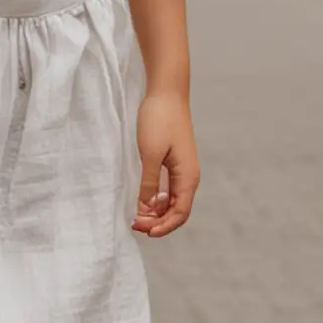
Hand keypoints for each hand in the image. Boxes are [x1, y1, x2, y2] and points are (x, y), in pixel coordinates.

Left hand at [134, 90, 199, 238]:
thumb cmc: (160, 120)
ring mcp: (181, 170)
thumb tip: (146, 208)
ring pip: (171, 202)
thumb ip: (149, 182)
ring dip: (156, 212)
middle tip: (134, 223)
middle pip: (177, 211)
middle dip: (157, 222)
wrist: (166, 92)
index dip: (164, 227)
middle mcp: (188, 177)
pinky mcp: (173, 163)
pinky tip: (141, 200)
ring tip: (136, 215)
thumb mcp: (150, 154)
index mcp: (188, 177)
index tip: (144, 231)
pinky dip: (155, 199)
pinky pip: (167, 189)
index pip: (180, 213)